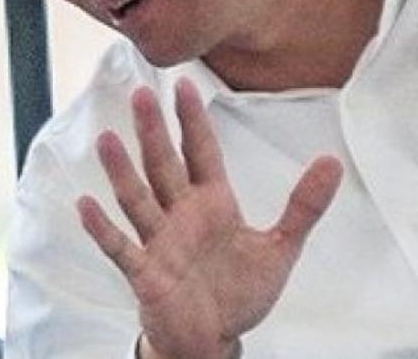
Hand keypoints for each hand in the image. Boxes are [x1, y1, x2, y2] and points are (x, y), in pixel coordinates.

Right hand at [76, 78, 342, 358]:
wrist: (213, 340)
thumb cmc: (238, 292)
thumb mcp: (280, 247)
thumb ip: (303, 206)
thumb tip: (332, 162)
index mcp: (211, 204)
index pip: (200, 152)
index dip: (192, 120)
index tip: (183, 85)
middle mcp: (180, 216)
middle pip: (163, 166)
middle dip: (153, 131)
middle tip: (140, 93)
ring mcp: (159, 242)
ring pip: (137, 199)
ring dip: (121, 171)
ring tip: (107, 139)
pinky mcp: (145, 273)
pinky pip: (120, 247)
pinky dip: (102, 228)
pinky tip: (85, 204)